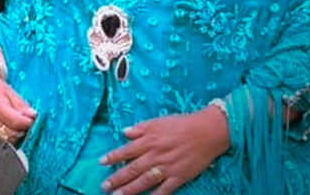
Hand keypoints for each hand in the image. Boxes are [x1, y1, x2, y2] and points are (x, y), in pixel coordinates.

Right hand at [0, 66, 36, 141]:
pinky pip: (0, 139)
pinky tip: (8, 126)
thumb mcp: (11, 92)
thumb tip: (33, 115)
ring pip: (7, 138)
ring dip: (15, 133)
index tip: (33, 119)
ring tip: (17, 123)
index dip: (28, 122)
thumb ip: (22, 106)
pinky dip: (7, 135)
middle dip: (22, 129)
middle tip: (26, 121)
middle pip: (12, 133)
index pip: (17, 122)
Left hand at [98, 107, 229, 194]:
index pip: (126, 150)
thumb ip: (140, 128)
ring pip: (144, 181)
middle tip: (104, 186)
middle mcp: (156, 155)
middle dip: (117, 179)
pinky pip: (165, 190)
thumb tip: (124, 132)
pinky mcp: (179, 177)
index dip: (113, 157)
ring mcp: (167, 168)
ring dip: (129, 190)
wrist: (208, 131)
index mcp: (149, 140)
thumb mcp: (158, 121)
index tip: (101, 163)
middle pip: (132, 169)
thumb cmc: (182, 124)